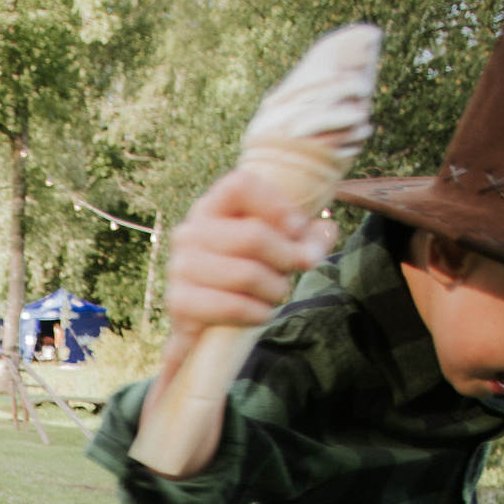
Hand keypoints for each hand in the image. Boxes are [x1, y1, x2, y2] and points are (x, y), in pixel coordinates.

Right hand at [163, 166, 337, 338]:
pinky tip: (262, 313)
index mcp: (213, 206)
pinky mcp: (180, 301)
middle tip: (294, 270)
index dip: (276, 205)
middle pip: (253, 235)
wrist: (205, 318)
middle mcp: (191, 230)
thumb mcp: (281, 247)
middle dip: (286, 257)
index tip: (297, 229)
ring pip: (246, 274)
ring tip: (276, 293)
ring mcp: (181, 266)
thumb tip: (323, 236)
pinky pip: (231, 306)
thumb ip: (307, 238)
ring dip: (275, 289)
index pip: (240, 185)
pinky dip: (257, 313)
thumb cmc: (248, 270)